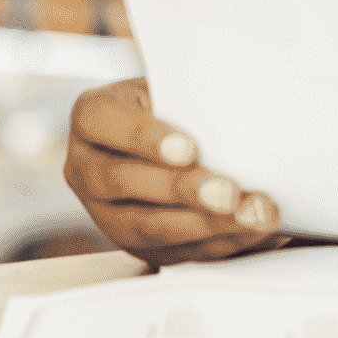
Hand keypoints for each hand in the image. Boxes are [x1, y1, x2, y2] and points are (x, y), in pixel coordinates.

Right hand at [65, 78, 284, 265]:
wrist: (166, 138)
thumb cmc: (172, 103)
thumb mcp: (171, 87)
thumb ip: (189, 99)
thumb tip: (239, 109)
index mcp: (91, 118)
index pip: (103, 123)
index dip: (144, 137)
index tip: (190, 148)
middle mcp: (87, 168)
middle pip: (124, 182)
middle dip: (183, 190)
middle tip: (229, 192)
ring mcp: (105, 213)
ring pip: (148, 225)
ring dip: (205, 224)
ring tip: (251, 215)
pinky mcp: (135, 244)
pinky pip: (173, 250)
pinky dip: (216, 242)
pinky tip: (249, 229)